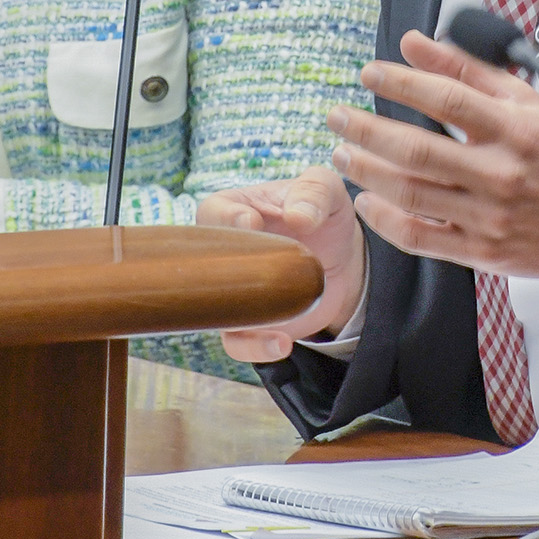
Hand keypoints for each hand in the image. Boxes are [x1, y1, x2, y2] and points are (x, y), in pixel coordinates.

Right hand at [196, 166, 365, 362]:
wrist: (339, 257)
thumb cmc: (321, 212)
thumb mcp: (326, 190)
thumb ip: (314, 192)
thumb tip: (297, 218)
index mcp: (232, 209)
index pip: (212, 211)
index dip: (226, 218)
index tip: (250, 222)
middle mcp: (221, 253)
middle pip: (199, 266)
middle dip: (215, 277)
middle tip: (249, 279)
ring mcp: (232, 291)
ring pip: (214, 313)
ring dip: (237, 325)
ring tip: (277, 335)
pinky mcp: (248, 321)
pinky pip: (239, 342)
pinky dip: (255, 348)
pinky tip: (283, 344)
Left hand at [331, 30, 538, 297]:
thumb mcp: (530, 104)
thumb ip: (470, 71)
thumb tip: (414, 41)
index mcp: (518, 131)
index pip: (447, 99)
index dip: (402, 82)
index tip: (370, 72)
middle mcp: (502, 175)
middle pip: (417, 150)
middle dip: (366, 128)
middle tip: (337, 114)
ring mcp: (490, 218)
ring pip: (410, 194)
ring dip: (367, 170)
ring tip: (342, 151)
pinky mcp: (482, 253)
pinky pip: (419, 238)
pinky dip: (385, 220)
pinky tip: (367, 199)